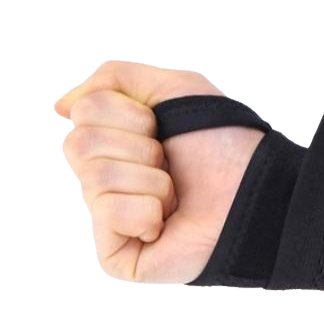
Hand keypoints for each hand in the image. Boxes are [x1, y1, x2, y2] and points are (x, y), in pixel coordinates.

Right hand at [54, 60, 263, 283]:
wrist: (253, 190)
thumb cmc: (221, 142)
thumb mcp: (172, 88)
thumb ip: (113, 78)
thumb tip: (60, 106)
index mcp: (116, 140)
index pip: (83, 112)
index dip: (130, 113)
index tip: (162, 126)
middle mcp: (107, 177)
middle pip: (78, 144)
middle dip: (138, 145)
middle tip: (170, 162)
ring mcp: (109, 217)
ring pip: (94, 177)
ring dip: (150, 178)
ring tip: (175, 194)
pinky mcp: (115, 254)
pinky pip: (109, 215)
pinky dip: (147, 210)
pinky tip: (166, 221)